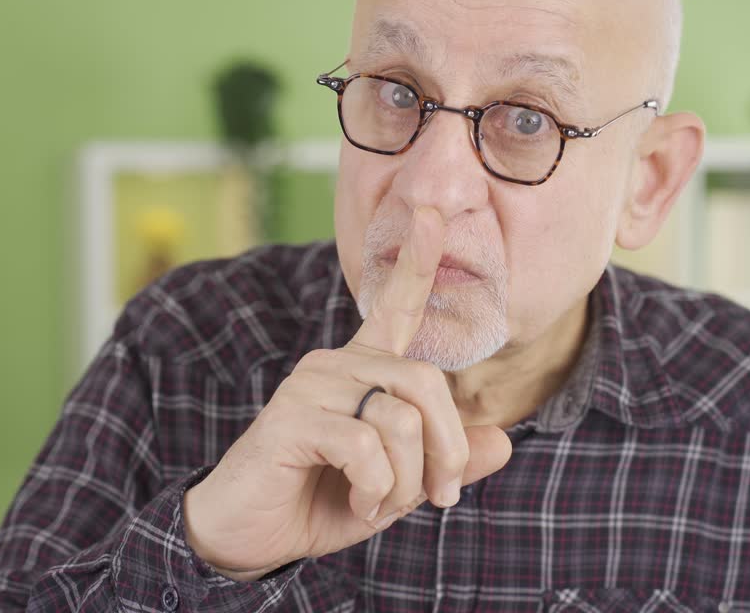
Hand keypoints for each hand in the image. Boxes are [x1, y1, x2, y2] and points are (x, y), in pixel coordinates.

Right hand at [183, 206, 513, 580]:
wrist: (245, 537)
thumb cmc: (319, 502)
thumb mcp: (397, 488)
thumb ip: (444, 464)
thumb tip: (504, 444)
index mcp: (362, 371)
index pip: (396, 306)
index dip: (418, 262)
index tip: (434, 213)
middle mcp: (335, 364)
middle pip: (426, 383)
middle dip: (448, 449)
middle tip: (437, 498)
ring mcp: (311, 386)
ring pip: (400, 419)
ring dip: (407, 481)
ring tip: (380, 503)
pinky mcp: (291, 416)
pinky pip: (365, 444)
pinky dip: (377, 488)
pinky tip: (356, 501)